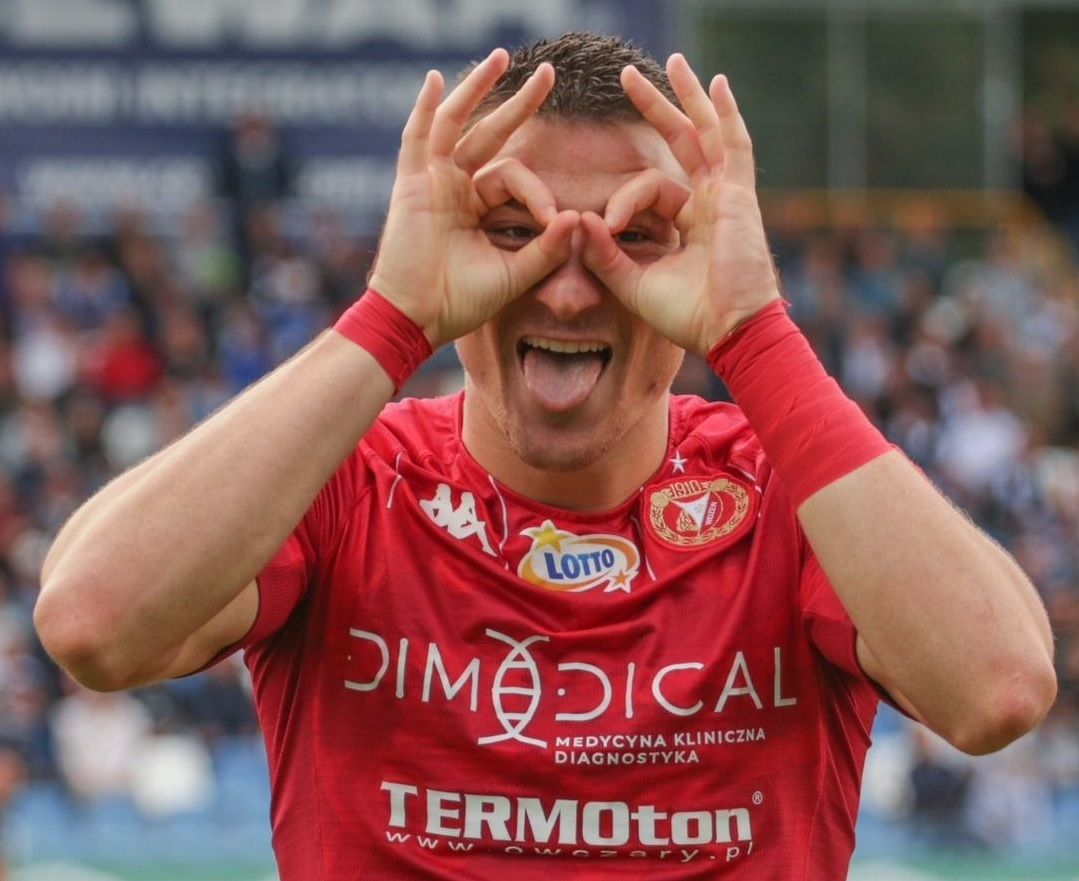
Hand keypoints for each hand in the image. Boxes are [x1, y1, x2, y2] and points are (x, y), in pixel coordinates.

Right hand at [369, 50, 578, 348]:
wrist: (417, 320)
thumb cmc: (459, 303)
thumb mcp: (513, 275)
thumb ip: (545, 249)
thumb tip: (577, 218)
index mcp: (476, 207)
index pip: (513, 179)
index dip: (538, 195)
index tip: (553, 220)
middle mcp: (454, 187)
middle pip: (489, 134)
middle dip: (519, 104)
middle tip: (549, 73)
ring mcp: (431, 182)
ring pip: (456, 124)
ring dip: (477, 89)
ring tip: (501, 57)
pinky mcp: (411, 186)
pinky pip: (417, 139)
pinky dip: (425, 110)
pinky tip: (435, 80)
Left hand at [580, 54, 779, 355]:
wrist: (727, 330)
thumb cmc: (687, 316)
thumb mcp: (634, 284)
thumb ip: (605, 255)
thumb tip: (578, 220)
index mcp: (686, 223)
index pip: (649, 188)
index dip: (620, 201)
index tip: (604, 225)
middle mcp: (707, 201)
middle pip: (680, 142)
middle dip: (654, 107)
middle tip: (626, 75)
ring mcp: (725, 194)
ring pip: (705, 133)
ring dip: (686, 97)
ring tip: (671, 60)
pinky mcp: (736, 195)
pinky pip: (733, 145)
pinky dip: (726, 114)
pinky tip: (715, 83)